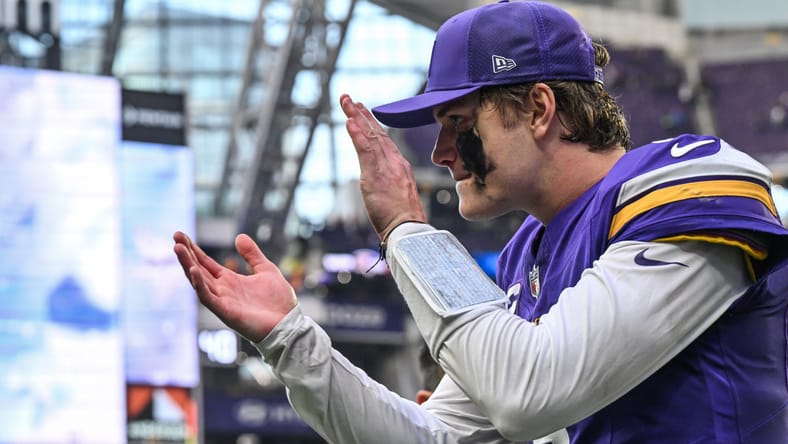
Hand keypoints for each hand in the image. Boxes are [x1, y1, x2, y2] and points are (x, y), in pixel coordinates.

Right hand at [173, 231, 296, 342]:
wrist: (288, 323)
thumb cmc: (279, 301)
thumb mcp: (266, 270)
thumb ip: (252, 255)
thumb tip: (239, 236)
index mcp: (230, 281)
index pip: (206, 263)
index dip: (194, 250)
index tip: (181, 235)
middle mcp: (222, 291)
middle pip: (198, 270)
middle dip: (186, 254)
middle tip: (175, 236)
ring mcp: (222, 302)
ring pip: (198, 282)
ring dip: (188, 265)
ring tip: (178, 249)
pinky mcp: (226, 313)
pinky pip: (208, 298)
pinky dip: (200, 285)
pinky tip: (194, 270)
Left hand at [340, 94, 426, 239]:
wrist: (409, 229)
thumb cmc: (403, 219)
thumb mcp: (398, 195)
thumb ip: (389, 183)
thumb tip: (381, 181)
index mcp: (400, 166)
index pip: (383, 140)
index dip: (371, 124)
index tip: (361, 111)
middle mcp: (395, 162)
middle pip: (376, 132)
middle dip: (361, 114)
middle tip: (349, 98)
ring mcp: (386, 166)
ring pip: (370, 136)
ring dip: (356, 117)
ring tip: (346, 102)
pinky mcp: (376, 175)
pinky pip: (365, 150)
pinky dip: (357, 134)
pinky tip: (349, 122)